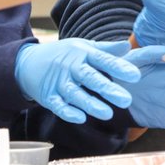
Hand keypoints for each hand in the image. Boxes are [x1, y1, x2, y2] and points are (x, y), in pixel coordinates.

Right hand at [14, 38, 144, 123]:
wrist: (28, 62)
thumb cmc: (64, 55)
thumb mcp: (83, 47)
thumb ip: (106, 50)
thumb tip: (129, 47)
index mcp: (82, 53)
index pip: (103, 60)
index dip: (119, 67)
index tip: (135, 75)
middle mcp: (71, 67)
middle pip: (90, 78)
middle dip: (108, 89)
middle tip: (126, 99)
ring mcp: (58, 82)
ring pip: (75, 94)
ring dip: (90, 104)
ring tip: (107, 114)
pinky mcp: (48, 96)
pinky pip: (58, 105)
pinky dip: (68, 112)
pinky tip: (81, 118)